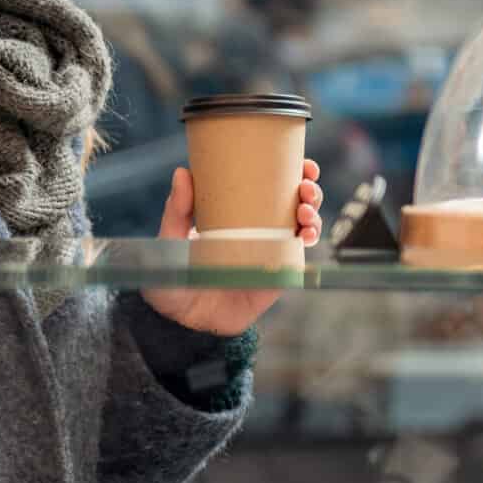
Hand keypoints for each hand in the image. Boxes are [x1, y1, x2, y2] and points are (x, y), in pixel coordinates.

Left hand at [138, 161, 322, 335]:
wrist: (182, 321)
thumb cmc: (172, 278)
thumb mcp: (169, 241)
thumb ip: (176, 211)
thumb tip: (182, 172)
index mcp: (234, 212)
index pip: (266, 184)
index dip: (289, 169)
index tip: (300, 161)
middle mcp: (257, 228)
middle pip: (293, 200)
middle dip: (308, 187)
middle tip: (304, 185)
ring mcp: (269, 249)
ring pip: (303, 223)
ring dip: (312, 211)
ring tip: (304, 211)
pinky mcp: (276, 273)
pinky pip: (299, 254)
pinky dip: (309, 239)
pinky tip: (305, 234)